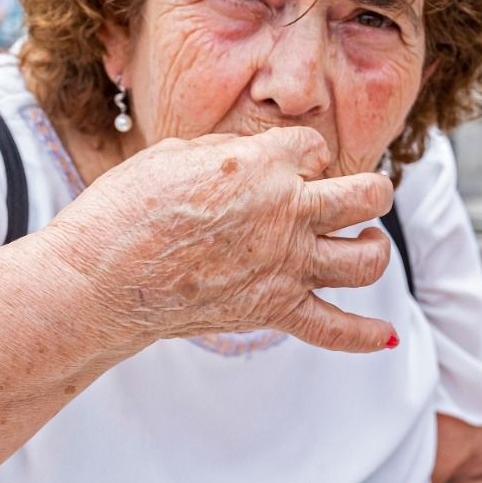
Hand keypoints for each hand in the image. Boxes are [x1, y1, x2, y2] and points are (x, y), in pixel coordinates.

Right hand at [40, 126, 397, 353]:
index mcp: (261, 164)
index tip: (288, 164)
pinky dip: (364, 335)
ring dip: (374, 248)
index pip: (313, 147)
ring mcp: (284, 266)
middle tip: (358, 194)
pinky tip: (382, 334)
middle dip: (369, 190)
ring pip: (367, 258)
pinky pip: (336, 329)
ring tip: (365, 243)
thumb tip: (256, 156)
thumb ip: (230, 153)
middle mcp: (285, 212)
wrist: (99, 279)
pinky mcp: (272, 310)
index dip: (304, 154)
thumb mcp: (176, 153)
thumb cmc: (124, 209)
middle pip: (366, 195)